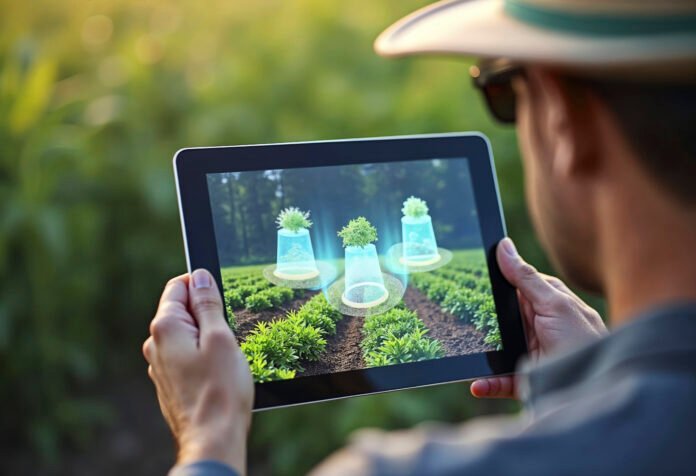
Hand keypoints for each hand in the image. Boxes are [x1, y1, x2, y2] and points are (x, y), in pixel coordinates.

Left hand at [143, 269, 253, 474]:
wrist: (212, 439)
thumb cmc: (220, 390)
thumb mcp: (221, 337)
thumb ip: (208, 304)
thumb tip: (200, 277)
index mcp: (166, 327)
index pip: (179, 286)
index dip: (203, 286)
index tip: (222, 299)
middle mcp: (155, 344)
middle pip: (182, 310)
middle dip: (206, 314)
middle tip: (229, 333)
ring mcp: (159, 365)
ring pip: (185, 334)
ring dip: (205, 337)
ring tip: (224, 359)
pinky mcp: (167, 382)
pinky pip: (185, 355)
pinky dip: (201, 356)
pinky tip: (216, 374)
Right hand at [470, 238, 606, 398]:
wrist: (596, 389)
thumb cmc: (583, 342)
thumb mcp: (554, 304)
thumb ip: (526, 277)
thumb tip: (503, 246)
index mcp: (546, 302)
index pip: (515, 284)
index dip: (494, 278)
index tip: (469, 269)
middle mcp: (536, 325)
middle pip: (500, 317)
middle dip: (480, 317)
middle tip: (455, 312)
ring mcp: (528, 352)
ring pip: (494, 349)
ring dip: (480, 354)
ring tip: (463, 351)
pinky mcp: (524, 379)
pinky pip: (499, 380)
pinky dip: (487, 383)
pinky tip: (476, 384)